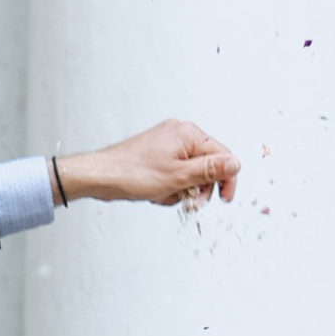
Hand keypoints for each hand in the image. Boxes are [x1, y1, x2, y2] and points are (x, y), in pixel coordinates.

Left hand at [57, 118, 238, 208]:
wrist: (99, 176)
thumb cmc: (131, 173)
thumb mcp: (178, 176)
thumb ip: (211, 169)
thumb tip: (236, 163)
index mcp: (188, 133)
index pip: (223, 156)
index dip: (225, 180)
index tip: (222, 199)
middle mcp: (179, 133)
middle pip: (208, 164)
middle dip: (199, 186)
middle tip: (189, 202)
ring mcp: (167, 143)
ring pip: (191, 171)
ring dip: (183, 188)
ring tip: (166, 196)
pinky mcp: (157, 153)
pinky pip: (176, 171)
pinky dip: (171, 185)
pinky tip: (158, 192)